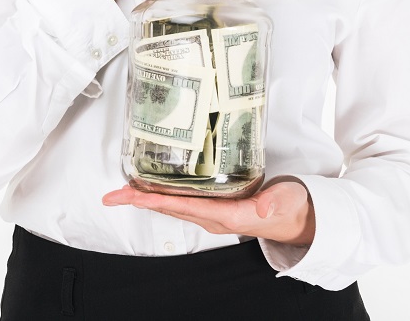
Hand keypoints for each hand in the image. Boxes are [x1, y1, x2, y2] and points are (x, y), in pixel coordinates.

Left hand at [102, 180, 314, 245]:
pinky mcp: (212, 208)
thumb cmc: (291, 206)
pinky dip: (160, 196)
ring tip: (121, 192)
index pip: (188, 207)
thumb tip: (263, 207)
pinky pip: (180, 203)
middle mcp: (214, 218)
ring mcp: (211, 214)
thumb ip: (276, 202)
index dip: (161, 201)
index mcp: (229, 215)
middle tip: (113, 195)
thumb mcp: (288, 200)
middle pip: (171, 209)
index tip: (137, 197)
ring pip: (172, 207)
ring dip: (146, 200)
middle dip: (141, 202)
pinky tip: (148, 190)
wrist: (296, 219)